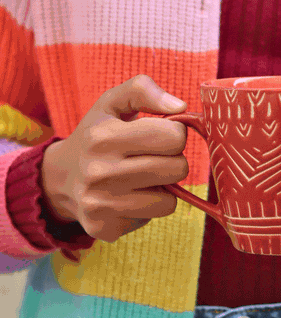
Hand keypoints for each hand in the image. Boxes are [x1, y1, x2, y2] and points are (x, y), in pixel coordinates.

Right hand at [41, 74, 187, 241]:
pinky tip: (128, 196)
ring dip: (162, 188)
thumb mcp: (112, 103)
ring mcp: (100, 203)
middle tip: (151, 158)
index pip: (174, 137)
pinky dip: (147, 208)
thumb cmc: (97, 134)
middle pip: (178, 169)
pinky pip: (152, 218)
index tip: (160, 135)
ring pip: (169, 201)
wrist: (62, 177)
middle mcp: (99, 171)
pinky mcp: (104, 227)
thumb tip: (180, 106)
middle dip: (172, 161)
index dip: (174, 134)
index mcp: (104, 136)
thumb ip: (143, 90)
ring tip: (141, 178)